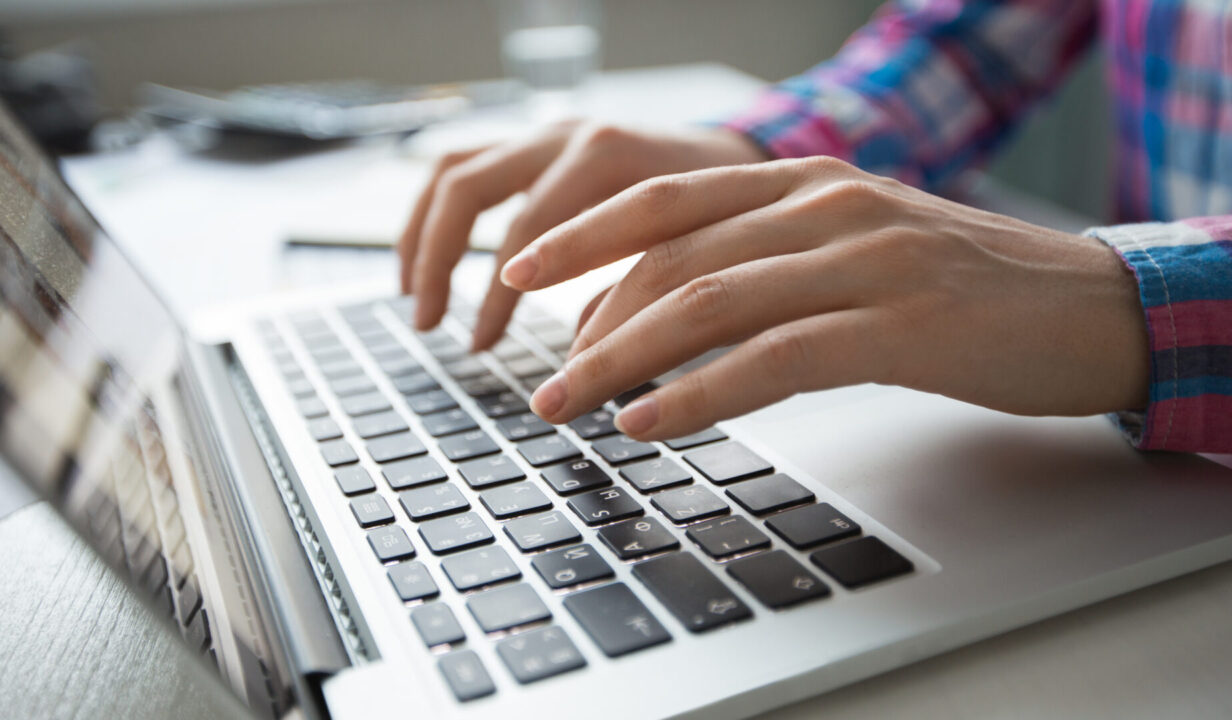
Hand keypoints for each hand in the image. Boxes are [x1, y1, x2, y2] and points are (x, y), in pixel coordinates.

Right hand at [397, 121, 766, 348]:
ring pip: (454, 170)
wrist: (742, 162)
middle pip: (469, 186)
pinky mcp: (536, 144)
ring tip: (414, 296)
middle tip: (429, 324)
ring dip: (422, 234)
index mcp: (606, 157)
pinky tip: (430, 262)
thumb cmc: (725, 217)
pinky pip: (465, 167)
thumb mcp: (692, 253)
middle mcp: (566, 135)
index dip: (497, 294)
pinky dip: (437, 216)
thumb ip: (635, 294)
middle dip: (439, 259)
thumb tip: (580, 364)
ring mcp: (546, 134)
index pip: (527, 228)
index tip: (482, 346)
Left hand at [501, 156, 1150, 438]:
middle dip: (588, 320)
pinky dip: (699, 394)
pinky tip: (651, 424)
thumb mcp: (851, 250)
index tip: (520, 274)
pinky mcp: (899, 325)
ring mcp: (863, 259)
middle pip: (671, 254)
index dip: (583, 235)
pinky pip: (772, 358)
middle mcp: (825, 204)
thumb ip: (766, 265)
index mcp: (806, 180)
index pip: (665, 197)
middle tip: (541, 379)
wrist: (1087, 305)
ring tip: (571, 406)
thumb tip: (666, 319)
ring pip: (708, 301)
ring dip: (622, 361)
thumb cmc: (961, 287)